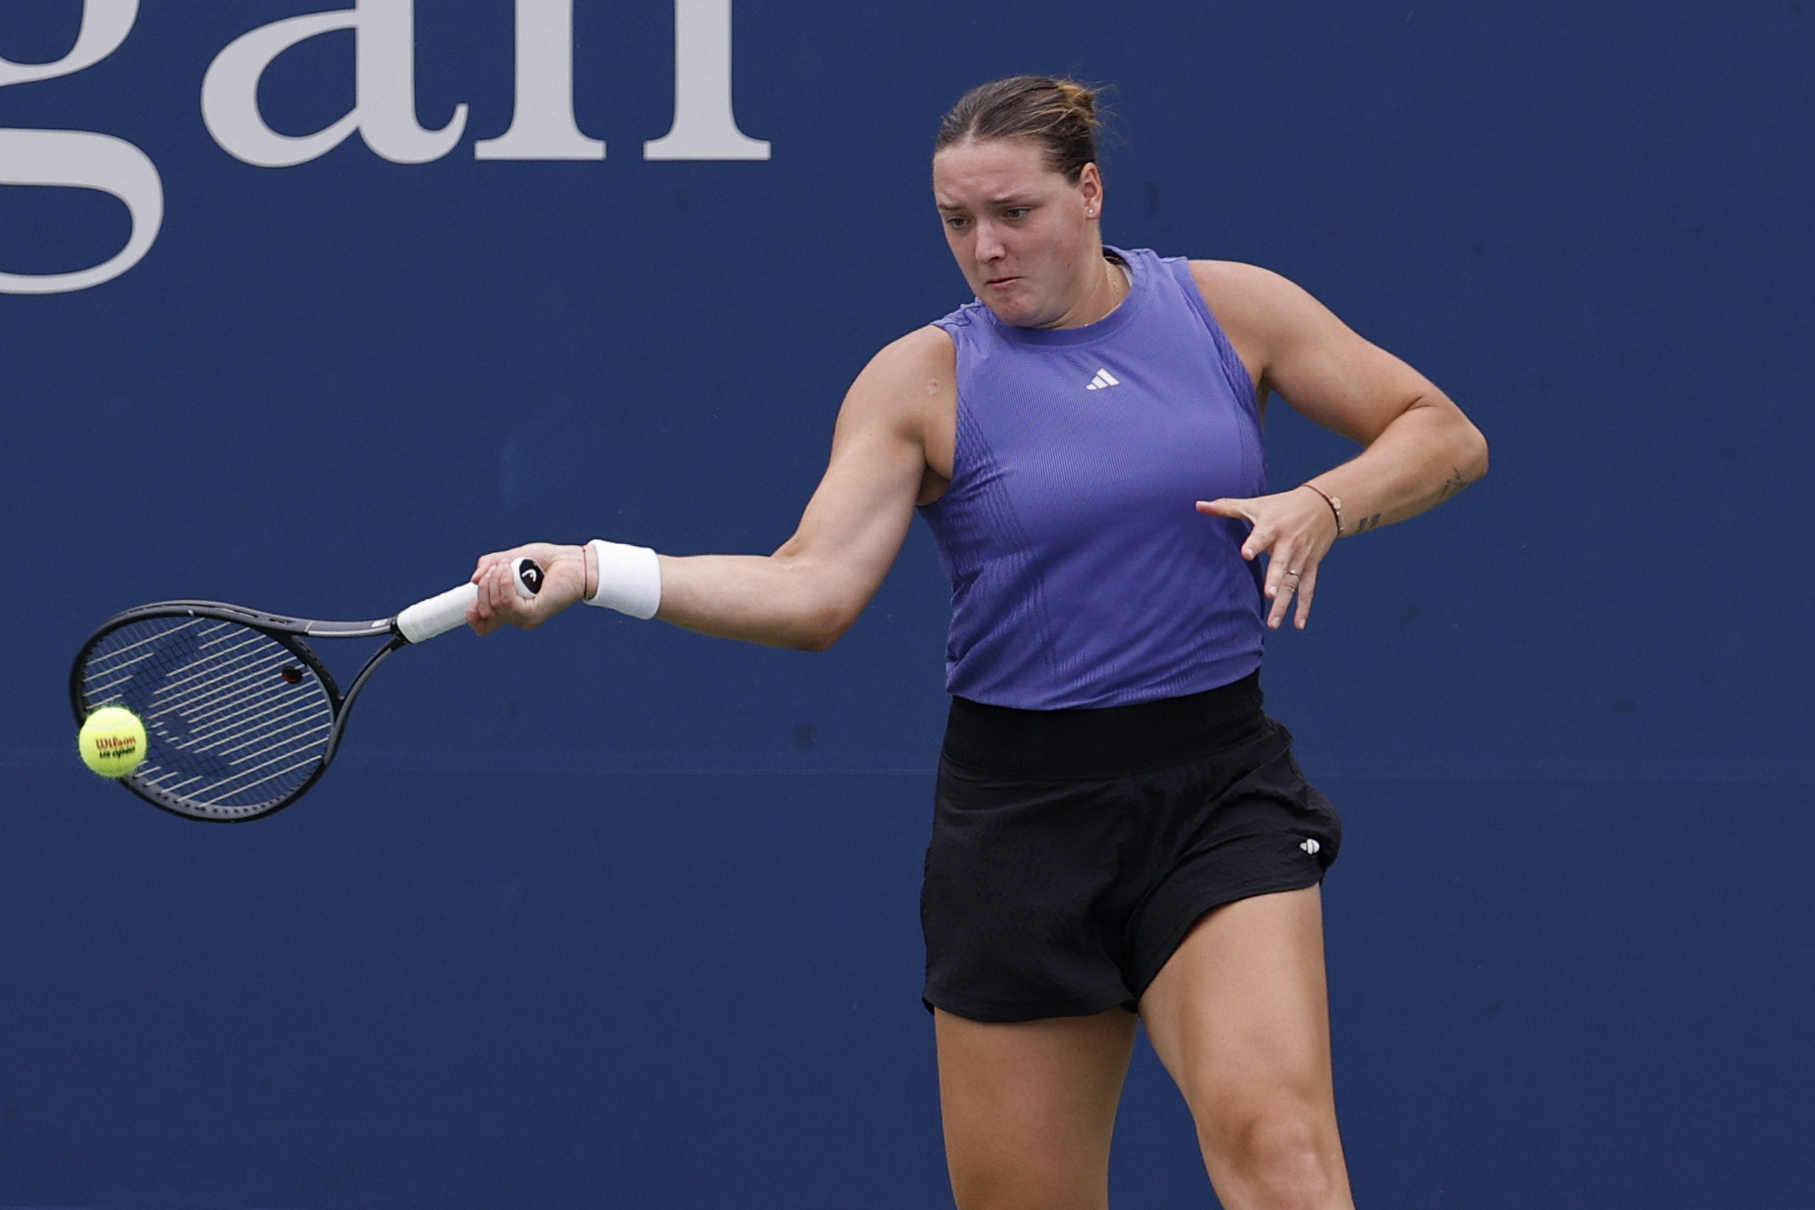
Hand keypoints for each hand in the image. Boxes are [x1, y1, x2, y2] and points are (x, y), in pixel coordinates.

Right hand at [467, 542, 588, 634]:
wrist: (571, 561)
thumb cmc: (545, 560)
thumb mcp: (510, 558)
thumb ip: (489, 566)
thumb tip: (474, 580)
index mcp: (508, 607)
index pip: (482, 625)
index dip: (471, 614)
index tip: (471, 598)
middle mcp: (515, 616)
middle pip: (483, 612)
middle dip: (484, 586)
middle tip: (498, 568)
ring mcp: (524, 617)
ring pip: (494, 606)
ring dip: (495, 580)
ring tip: (508, 566)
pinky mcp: (533, 614)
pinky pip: (507, 602)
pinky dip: (505, 583)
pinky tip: (510, 571)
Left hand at [1196, 488, 1337, 629]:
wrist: (1323, 505)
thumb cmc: (1282, 506)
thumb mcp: (1256, 504)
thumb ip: (1226, 507)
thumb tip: (1198, 505)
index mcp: (1272, 527)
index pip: (1262, 536)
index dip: (1254, 544)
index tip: (1246, 553)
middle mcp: (1288, 544)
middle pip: (1281, 564)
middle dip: (1275, 579)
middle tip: (1269, 594)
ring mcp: (1301, 557)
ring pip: (1292, 582)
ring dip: (1284, 603)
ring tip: (1273, 623)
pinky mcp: (1311, 566)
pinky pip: (1308, 589)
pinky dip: (1304, 607)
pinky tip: (1298, 625)